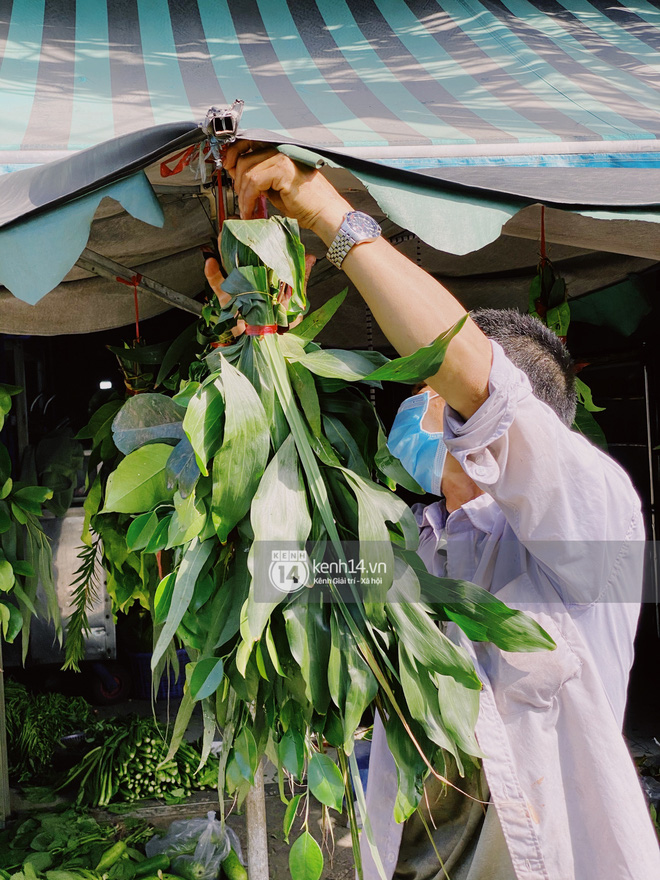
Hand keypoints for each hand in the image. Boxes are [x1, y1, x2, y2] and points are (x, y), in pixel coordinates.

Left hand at [223, 140, 349, 242]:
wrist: (326, 214)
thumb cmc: (308, 205)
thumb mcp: (277, 189)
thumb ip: (262, 180)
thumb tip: (242, 179)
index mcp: (281, 151)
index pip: (250, 142)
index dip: (234, 153)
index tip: (227, 167)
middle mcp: (282, 150)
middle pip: (244, 157)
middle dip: (236, 180)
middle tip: (239, 198)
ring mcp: (283, 158)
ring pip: (247, 171)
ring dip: (242, 194)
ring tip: (246, 209)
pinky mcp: (283, 170)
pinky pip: (254, 182)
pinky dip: (248, 199)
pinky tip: (251, 210)